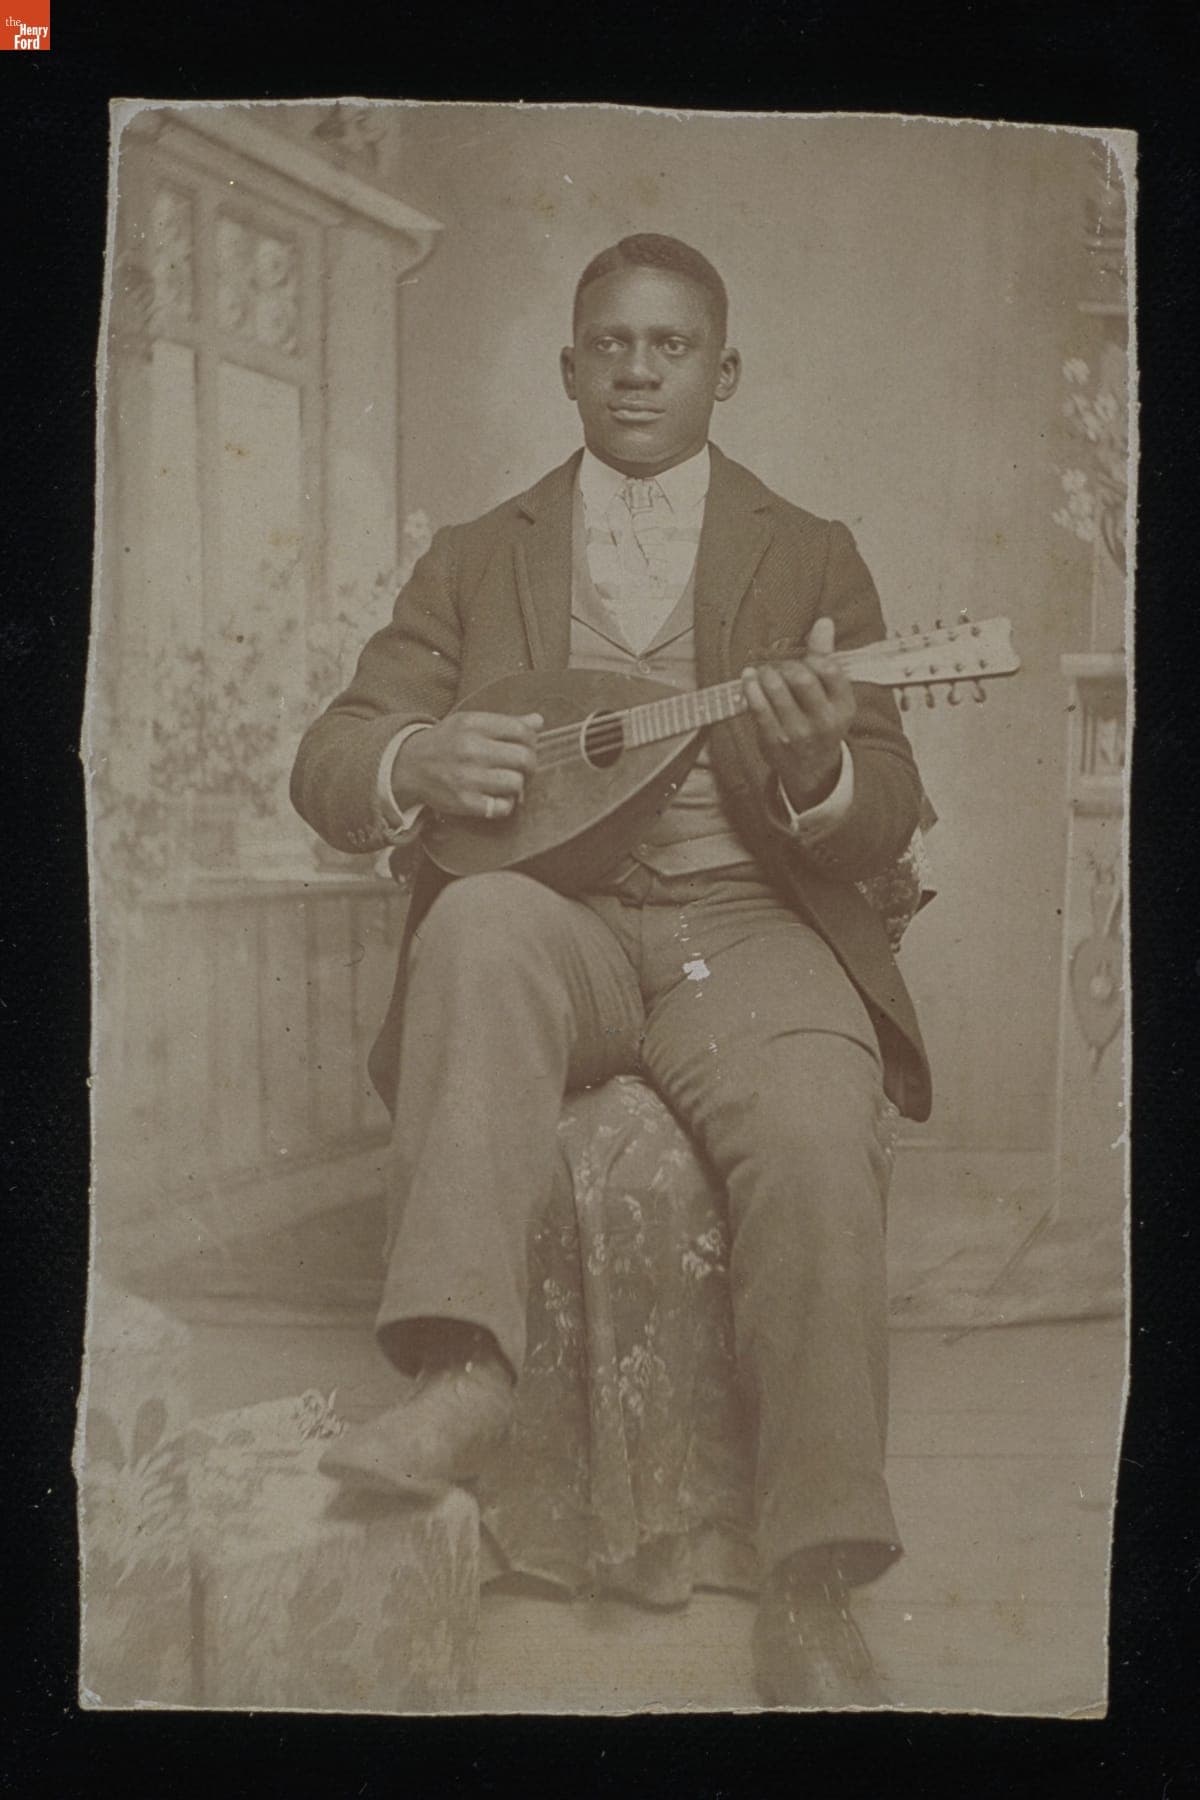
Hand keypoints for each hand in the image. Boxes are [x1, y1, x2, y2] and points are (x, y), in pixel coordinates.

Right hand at [393, 711, 542, 819]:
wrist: (408, 766)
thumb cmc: (446, 743)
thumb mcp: (469, 723)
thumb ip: (505, 723)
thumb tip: (538, 722)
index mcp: (473, 725)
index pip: (521, 730)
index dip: (531, 740)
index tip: (526, 746)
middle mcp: (470, 749)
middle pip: (524, 758)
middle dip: (530, 765)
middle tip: (522, 768)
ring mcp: (467, 777)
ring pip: (516, 783)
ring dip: (518, 785)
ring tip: (507, 782)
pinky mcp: (464, 802)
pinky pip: (503, 807)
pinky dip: (506, 804)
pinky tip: (497, 797)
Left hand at [741, 617, 854, 810]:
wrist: (812, 770)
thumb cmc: (821, 721)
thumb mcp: (833, 695)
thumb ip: (827, 657)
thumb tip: (824, 622)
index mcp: (843, 706)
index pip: (829, 670)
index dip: (812, 656)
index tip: (803, 660)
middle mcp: (824, 721)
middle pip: (801, 677)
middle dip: (785, 664)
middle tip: (780, 667)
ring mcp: (798, 733)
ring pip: (776, 690)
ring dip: (766, 673)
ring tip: (764, 672)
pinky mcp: (774, 740)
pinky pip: (757, 707)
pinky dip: (750, 687)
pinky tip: (749, 678)